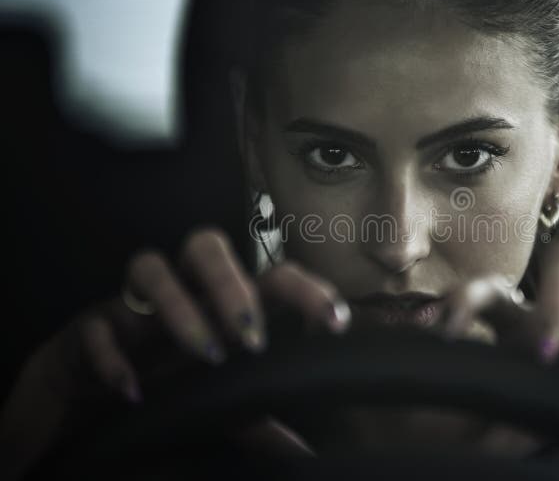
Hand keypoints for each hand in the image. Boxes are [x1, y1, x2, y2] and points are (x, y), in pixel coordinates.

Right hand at [0, 227, 350, 478]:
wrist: (84, 389)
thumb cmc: (160, 378)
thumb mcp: (212, 402)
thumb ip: (254, 419)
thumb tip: (302, 451)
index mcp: (219, 304)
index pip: (268, 277)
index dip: (306, 290)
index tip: (335, 322)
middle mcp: (181, 291)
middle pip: (205, 246)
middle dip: (231, 284)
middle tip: (253, 336)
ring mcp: (133, 304)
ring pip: (148, 266)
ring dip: (179, 307)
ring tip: (205, 354)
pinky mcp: (88, 327)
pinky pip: (96, 326)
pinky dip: (113, 356)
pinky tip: (134, 391)